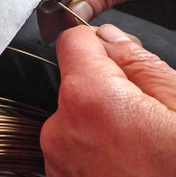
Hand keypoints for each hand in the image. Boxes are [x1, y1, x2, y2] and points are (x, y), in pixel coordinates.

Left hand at [40, 25, 175, 175]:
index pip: (72, 41)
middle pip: (75, 83)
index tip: (112, 49)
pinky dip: (94, 147)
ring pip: (74, 117)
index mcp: (90, 98)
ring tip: (139, 147)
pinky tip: (126, 164)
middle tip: (144, 114)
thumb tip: (111, 40)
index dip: (95, 41)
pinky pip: (73, 147)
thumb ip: (139, 62)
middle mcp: (61, 128)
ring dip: (100, 120)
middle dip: (105, 87)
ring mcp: (58, 160)